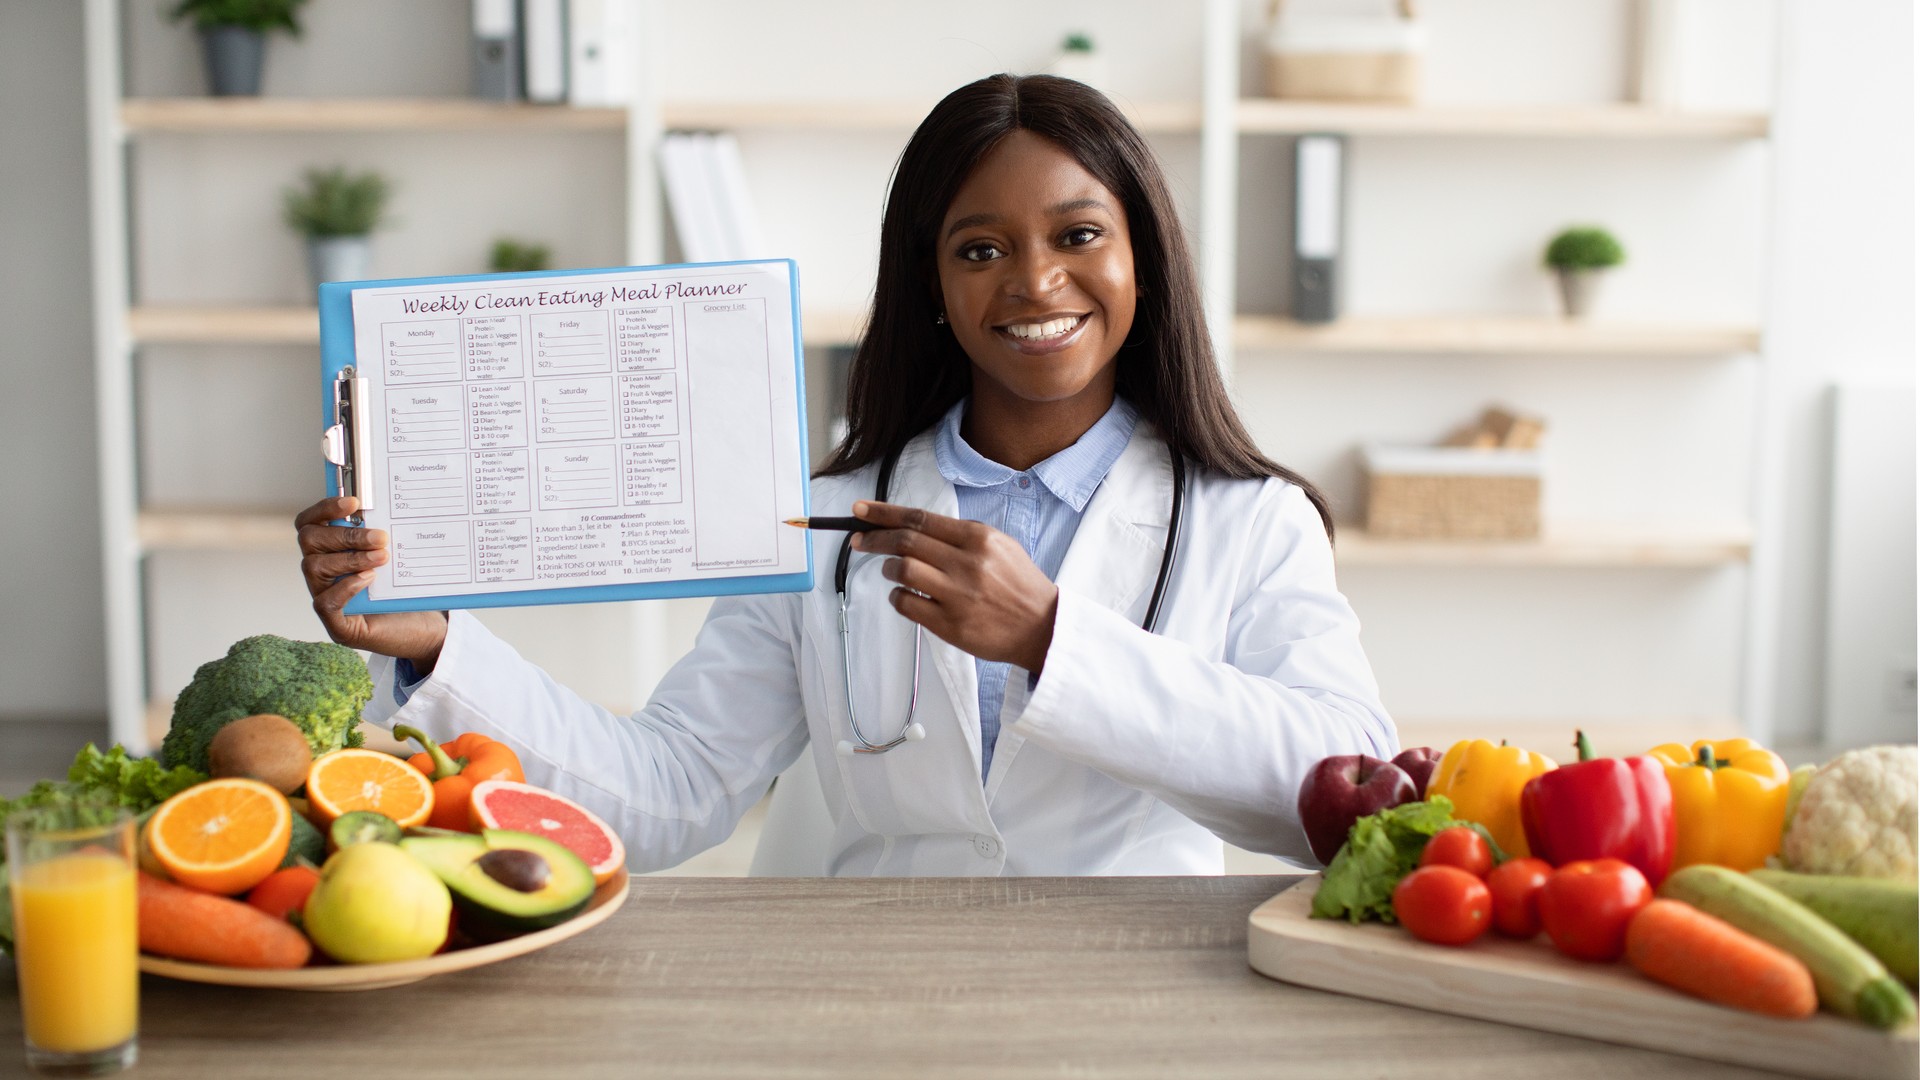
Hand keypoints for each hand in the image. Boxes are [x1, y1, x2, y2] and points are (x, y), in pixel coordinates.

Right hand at [295, 497, 448, 670]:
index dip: (325, 508)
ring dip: (351, 558)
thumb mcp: (395, 557)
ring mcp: (325, 598)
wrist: (423, 630)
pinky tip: (368, 579)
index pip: (310, 522)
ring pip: (315, 568)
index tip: (353, 502)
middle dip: (345, 535)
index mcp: (330, 550)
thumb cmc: (405, 589)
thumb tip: (389, 505)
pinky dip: (345, 587)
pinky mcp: (337, 625)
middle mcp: (321, 572)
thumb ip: (382, 535)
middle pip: (310, 540)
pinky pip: (325, 603)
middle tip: (380, 537)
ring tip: (382, 557)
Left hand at [849, 500, 1057, 671]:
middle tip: (860, 541)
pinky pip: (907, 604)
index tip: (860, 511)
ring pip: (902, 570)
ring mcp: (958, 595)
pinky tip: (904, 595)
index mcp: (979, 538)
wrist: (1043, 627)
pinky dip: (897, 597)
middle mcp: (967, 564)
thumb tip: (912, 527)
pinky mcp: (951, 625)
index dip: (883, 513)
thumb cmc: (1019, 585)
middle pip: (905, 542)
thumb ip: (959, 536)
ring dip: (889, 568)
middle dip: (874, 538)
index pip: (919, 519)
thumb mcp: (999, 546)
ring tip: (893, 571)